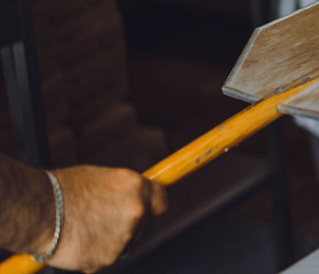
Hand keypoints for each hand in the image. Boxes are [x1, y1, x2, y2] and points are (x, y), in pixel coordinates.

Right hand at [46, 166, 166, 272]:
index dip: (152, 206)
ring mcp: (122, 239)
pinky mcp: (105, 260)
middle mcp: (136, 212)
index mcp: (137, 188)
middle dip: (128, 224)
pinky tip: (77, 241)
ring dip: (109, 240)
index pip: (162, 201)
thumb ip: (124, 192)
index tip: (146, 209)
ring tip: (83, 227)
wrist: (37, 210)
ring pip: (123, 244)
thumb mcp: (103, 179)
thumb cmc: (62, 190)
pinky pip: (104, 258)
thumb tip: (133, 198)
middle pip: (144, 225)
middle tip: (102, 219)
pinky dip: (93, 253)